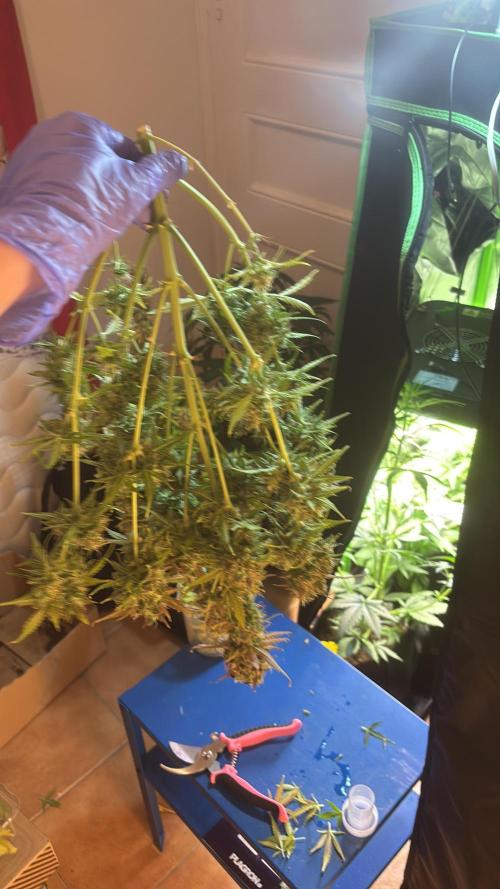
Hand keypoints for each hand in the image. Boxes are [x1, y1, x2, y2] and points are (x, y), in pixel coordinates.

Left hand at [0, 111, 187, 346]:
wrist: (38, 241)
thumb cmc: (91, 207)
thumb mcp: (136, 188)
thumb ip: (161, 170)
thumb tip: (180, 162)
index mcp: (81, 125)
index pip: (125, 149)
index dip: (144, 178)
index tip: (152, 204)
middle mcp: (52, 132)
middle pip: (100, 163)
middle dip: (120, 190)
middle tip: (132, 220)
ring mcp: (30, 158)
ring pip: (77, 178)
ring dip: (96, 199)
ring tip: (104, 227)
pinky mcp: (18, 184)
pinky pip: (55, 191)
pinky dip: (70, 205)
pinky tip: (77, 227)